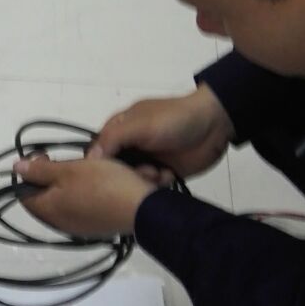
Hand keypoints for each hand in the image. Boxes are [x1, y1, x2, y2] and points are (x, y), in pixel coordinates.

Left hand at [13, 155, 155, 236]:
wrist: (145, 210)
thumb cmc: (103, 185)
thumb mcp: (69, 170)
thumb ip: (40, 170)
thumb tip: (16, 169)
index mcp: (48, 211)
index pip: (24, 193)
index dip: (29, 171)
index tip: (45, 155)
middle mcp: (61, 224)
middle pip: (47, 196)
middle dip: (57, 175)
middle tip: (73, 161)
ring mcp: (81, 228)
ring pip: (70, 199)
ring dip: (79, 181)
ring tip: (94, 168)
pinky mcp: (99, 227)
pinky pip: (88, 206)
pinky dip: (94, 192)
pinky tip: (107, 180)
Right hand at [88, 85, 232, 177]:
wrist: (215, 124)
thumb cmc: (173, 119)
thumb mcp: (139, 125)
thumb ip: (113, 139)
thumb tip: (89, 159)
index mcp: (119, 130)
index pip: (99, 153)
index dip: (102, 166)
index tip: (112, 174)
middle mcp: (130, 146)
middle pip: (116, 171)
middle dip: (127, 175)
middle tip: (144, 171)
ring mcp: (147, 160)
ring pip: (134, 181)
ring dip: (145, 180)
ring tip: (159, 173)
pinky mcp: (164, 173)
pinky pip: (152, 186)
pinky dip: (159, 184)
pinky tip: (169, 176)